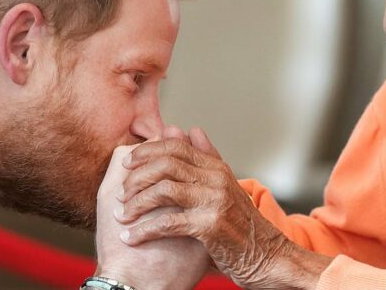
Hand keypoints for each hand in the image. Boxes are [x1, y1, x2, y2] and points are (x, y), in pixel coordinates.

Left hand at [116, 128, 331, 288]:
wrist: (266, 255)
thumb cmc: (241, 224)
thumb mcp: (226, 185)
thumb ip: (208, 158)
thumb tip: (192, 129)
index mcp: (216, 167)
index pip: (175, 147)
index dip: (146, 151)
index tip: (127, 163)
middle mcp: (216, 178)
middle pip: (165, 164)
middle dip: (137, 176)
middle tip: (120, 192)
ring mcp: (214, 200)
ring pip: (164, 190)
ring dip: (136, 203)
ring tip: (121, 215)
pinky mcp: (210, 225)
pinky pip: (168, 222)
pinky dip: (144, 230)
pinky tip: (130, 237)